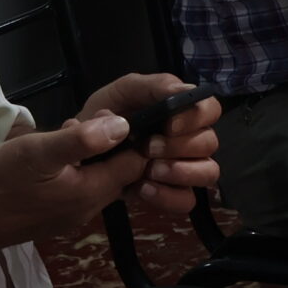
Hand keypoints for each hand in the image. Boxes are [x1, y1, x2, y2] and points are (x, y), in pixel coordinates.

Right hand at [0, 114, 145, 251]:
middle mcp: (87, 210)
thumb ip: (82, 140)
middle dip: (105, 145)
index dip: (126, 136)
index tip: (101, 118)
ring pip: (95, 180)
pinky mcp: (51, 219)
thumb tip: (123, 125)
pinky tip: (47, 160)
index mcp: (91, 193)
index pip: (135, 163)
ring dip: (85, 157)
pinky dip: (71, 171)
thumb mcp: (37, 152)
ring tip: (58, 138)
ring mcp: (69, 217)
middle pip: (117, 172)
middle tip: (75, 126)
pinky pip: (76, 190)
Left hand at [84, 74, 223, 214]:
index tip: (169, 125)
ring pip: (208, 172)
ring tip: (148, 172)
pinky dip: (168, 197)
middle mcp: (188, 138)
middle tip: (147, 149)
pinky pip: (187, 200)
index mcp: (180, 111)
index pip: (210, 109)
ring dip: (181, 172)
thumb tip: (182, 90)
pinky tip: (143, 190)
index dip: (196, 117)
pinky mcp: (170, 193)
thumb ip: (149, 87)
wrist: (77, 155)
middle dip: (180, 147)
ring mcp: (183, 167)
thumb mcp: (119, 94)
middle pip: (209, 142)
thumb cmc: (102, 118)